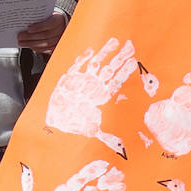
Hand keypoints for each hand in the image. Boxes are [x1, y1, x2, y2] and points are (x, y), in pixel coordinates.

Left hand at [18, 12, 66, 54]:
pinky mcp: (56, 46)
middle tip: (20, 36)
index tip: (28, 29)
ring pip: (46, 44)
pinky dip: (37, 48)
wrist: (59, 22)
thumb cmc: (50, 17)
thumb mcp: (45, 14)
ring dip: (32, 44)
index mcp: (58, 19)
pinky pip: (47, 49)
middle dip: (31, 37)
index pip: (49, 24)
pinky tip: (29, 46)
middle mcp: (61, 30)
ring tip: (22, 42)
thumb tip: (24, 22)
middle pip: (46, 35)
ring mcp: (60, 39)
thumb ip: (38, 17)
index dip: (39, 27)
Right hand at [44, 37, 138, 154]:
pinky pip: (76, 66)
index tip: (134, 63)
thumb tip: (121, 149)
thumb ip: (107, 137)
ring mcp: (82, 80)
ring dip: (104, 53)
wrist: (55, 120)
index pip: (116, 81)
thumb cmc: (75, 124)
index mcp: (101, 96)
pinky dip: (83, 59)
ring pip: (96, 64)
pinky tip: (90, 50)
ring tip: (114, 42)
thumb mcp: (93, 131)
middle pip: (109, 69)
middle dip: (119, 58)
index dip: (125, 72)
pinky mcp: (68, 78)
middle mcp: (93, 86)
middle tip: (130, 46)